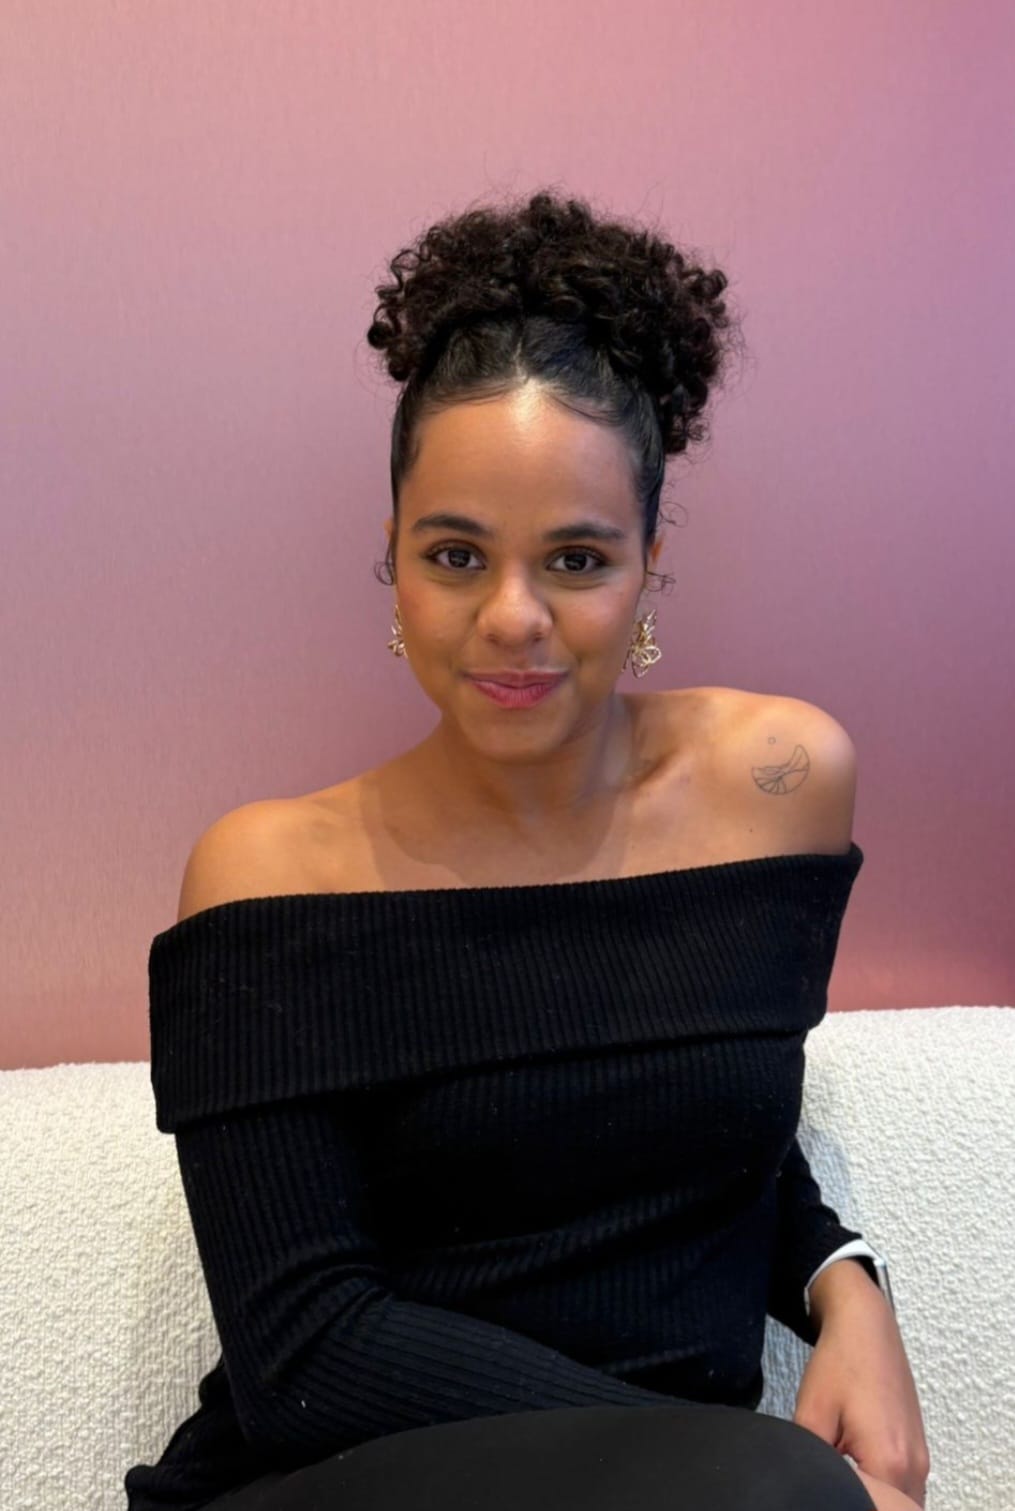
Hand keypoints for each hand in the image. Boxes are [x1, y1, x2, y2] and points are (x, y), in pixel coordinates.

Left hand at [793, 1267, 929, 1507]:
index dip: (844, 1502)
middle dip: (867, 1505)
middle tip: (836, 1488)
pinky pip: (908, 1488)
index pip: (873, 1510)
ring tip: (847, 1480)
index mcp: (889, 1461)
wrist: (865, 1325)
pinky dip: (888, 1492)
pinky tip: (861, 1476)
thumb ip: (810, 1461)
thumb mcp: (811, 1414)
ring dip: (879, 1502)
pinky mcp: (918, 1449)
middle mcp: (913, 1465)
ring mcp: (920, 1458)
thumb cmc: (842, 1361)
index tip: (827, 1487)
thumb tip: (807, 1484)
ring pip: (903, 1505)